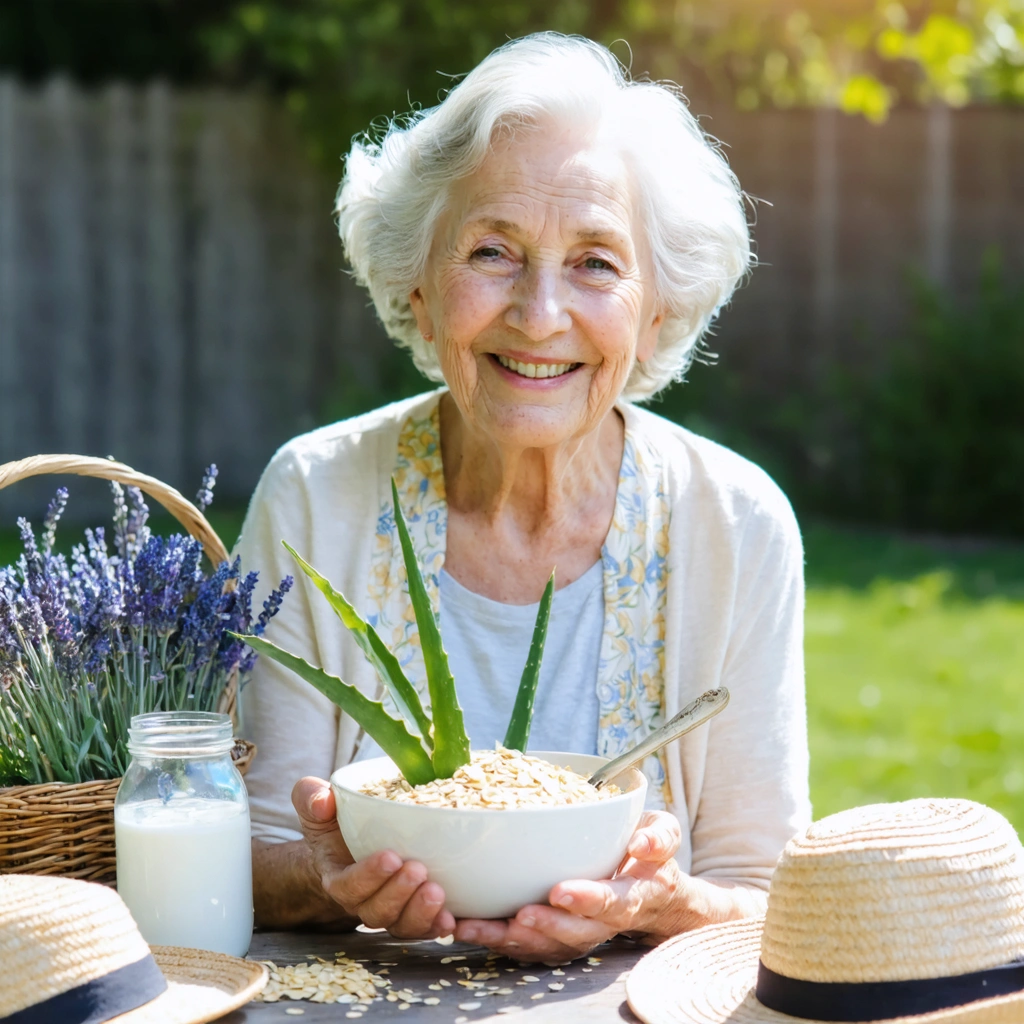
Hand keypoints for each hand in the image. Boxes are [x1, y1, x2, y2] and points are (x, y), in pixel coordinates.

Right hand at [292, 776, 454, 938]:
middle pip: (377, 911)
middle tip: (417, 869)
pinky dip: (438, 927)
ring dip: (420, 914)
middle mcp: (364, 902)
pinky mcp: (415, 914)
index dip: (368, 877)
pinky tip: (453, 919)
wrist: (352, 847)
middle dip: (397, 894)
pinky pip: (426, 929)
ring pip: (401, 926)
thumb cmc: (337, 825)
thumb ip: (310, 798)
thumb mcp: (319, 806)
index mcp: (339, 878)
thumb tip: (322, 800)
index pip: (348, 886)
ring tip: (438, 892)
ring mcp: (391, 911)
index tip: (389, 857)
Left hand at [453, 811, 706, 961]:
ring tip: (477, 929)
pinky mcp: (559, 935)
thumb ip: (659, 837)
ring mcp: (581, 932)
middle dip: (547, 926)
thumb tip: (640, 844)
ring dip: (513, 941)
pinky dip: (500, 941)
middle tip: (519, 915)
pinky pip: (530, 946)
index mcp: (635, 895)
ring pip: (548, 946)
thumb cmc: (651, 854)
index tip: (560, 891)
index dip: (587, 900)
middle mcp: (607, 921)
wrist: (656, 894)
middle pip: (577, 933)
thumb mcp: (665, 834)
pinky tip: (469, 929)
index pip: (613, 903)